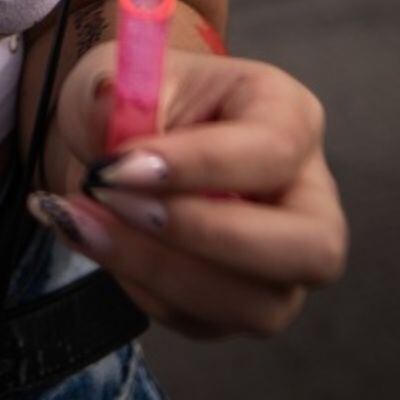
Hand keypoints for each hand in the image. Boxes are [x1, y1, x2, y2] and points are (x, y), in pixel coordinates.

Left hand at [30, 36, 346, 340]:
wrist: (113, 160)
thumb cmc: (130, 106)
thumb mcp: (113, 76)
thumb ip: (110, 94)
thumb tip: (107, 105)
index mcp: (288, 115)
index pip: (273, 149)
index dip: (199, 165)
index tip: (117, 167)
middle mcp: (307, 195)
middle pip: (314, 248)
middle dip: (209, 237)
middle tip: (118, 205)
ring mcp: (283, 262)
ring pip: (261, 305)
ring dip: (161, 272)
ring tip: (85, 224)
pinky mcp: (245, 305)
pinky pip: (206, 324)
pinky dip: (144, 291)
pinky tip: (99, 245)